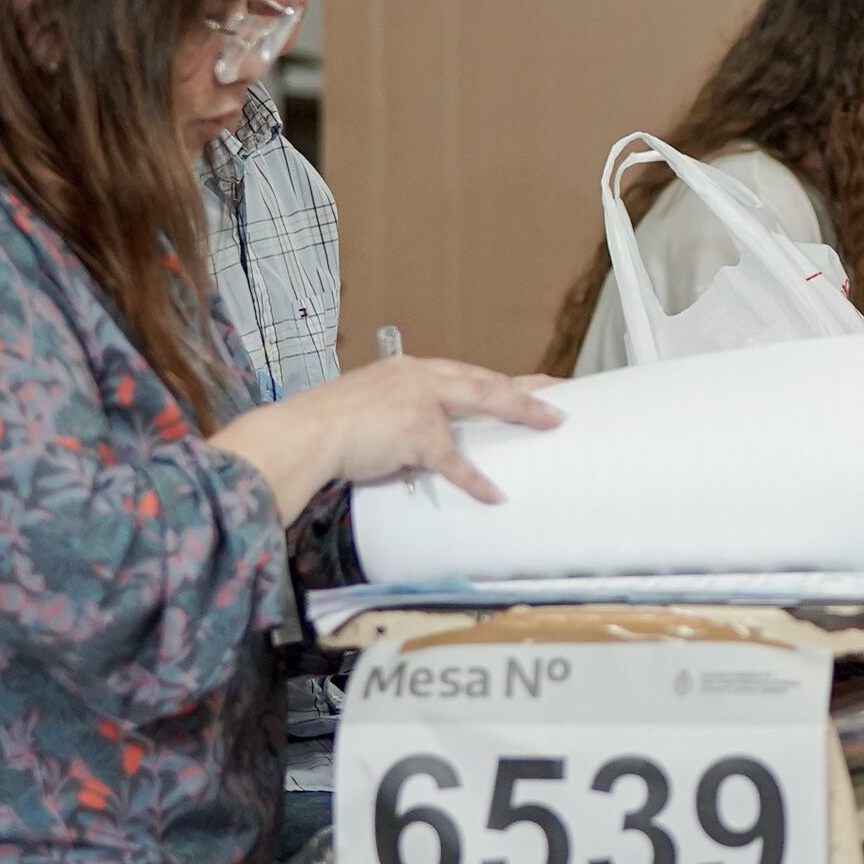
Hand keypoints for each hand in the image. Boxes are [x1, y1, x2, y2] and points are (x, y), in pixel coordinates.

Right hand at [213, 356, 563, 513]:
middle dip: (526, 389)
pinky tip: (494, 493)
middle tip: (562, 395)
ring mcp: (419, 402)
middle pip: (485, 381)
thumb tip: (429, 445)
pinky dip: (474, 479)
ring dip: (520, 413)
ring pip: (482, 403)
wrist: (302, 434)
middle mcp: (419, 376)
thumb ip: (404, 419)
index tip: (534, 382)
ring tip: (552, 424)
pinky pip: (453, 460)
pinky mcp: (415, 433)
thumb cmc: (327, 426)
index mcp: (410, 369)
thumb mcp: (371, 408)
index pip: (468, 373)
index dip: (503, 380)